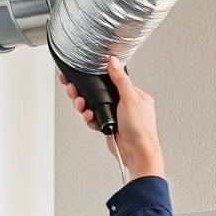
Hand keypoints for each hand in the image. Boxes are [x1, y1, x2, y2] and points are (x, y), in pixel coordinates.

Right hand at [58, 56, 164, 180]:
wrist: (137, 153)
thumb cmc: (140, 129)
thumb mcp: (130, 98)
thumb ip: (120, 79)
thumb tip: (113, 61)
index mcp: (133, 93)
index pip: (110, 80)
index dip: (95, 78)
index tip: (83, 76)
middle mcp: (124, 103)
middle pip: (98, 93)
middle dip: (84, 94)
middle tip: (75, 92)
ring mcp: (116, 115)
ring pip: (94, 106)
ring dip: (85, 106)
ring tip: (82, 107)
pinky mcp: (108, 126)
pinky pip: (94, 118)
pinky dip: (90, 118)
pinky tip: (90, 119)